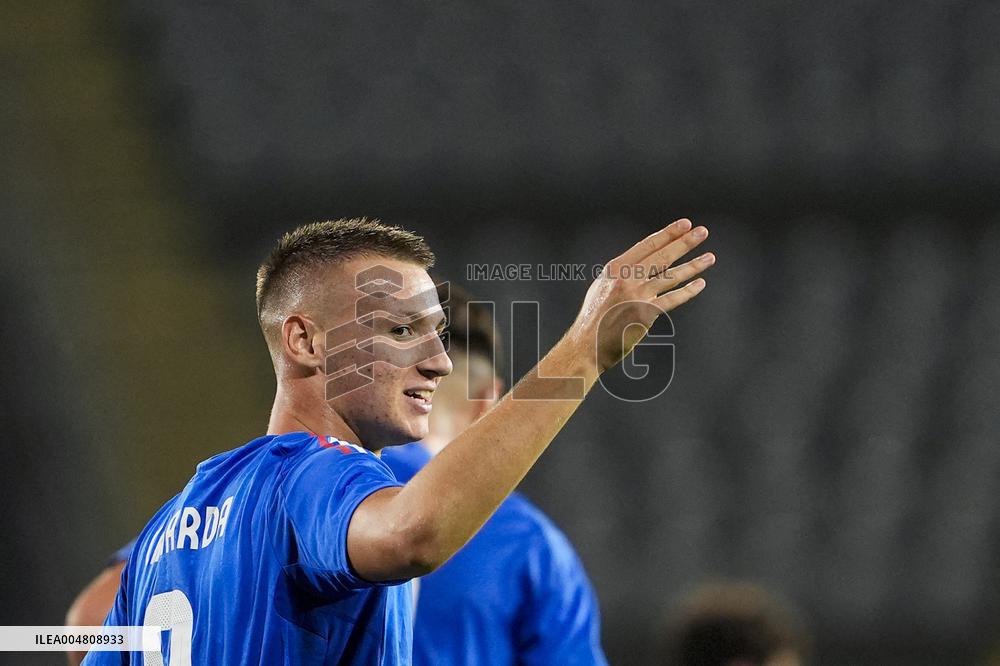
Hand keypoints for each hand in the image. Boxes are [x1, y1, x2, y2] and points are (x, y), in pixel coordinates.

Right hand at [570, 218, 713, 372]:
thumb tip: (642, 263)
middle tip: (703, 232)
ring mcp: (637, 295)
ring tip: (710, 257)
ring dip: (694, 265)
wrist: (586, 344)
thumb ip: (622, 274)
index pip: (646, 245)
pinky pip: (672, 299)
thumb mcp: (603, 287)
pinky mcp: (646, 313)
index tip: (685, 224)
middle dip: (684, 242)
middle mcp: (626, 278)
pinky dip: (688, 291)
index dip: (667, 234)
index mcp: (615, 268)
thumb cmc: (595, 318)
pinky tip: (700, 283)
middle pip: (662, 256)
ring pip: (672, 276)